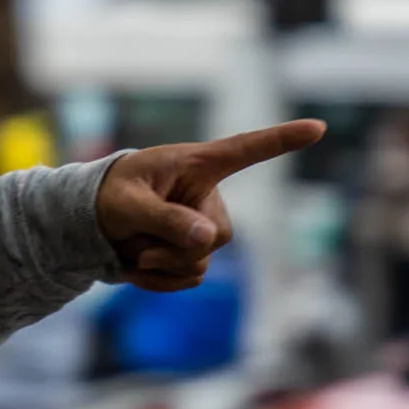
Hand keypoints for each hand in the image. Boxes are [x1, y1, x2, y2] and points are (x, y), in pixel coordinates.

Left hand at [93, 120, 326, 291]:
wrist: (90, 224)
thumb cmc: (107, 197)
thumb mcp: (127, 204)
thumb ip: (165, 218)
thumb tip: (209, 238)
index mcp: (195, 165)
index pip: (244, 151)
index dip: (280, 141)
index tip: (318, 127)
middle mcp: (207, 195)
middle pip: (215, 238)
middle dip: (174, 249)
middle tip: (138, 243)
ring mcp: (204, 226)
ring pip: (200, 264)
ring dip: (161, 265)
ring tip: (134, 248)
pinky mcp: (193, 252)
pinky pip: (188, 279)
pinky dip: (158, 281)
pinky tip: (138, 266)